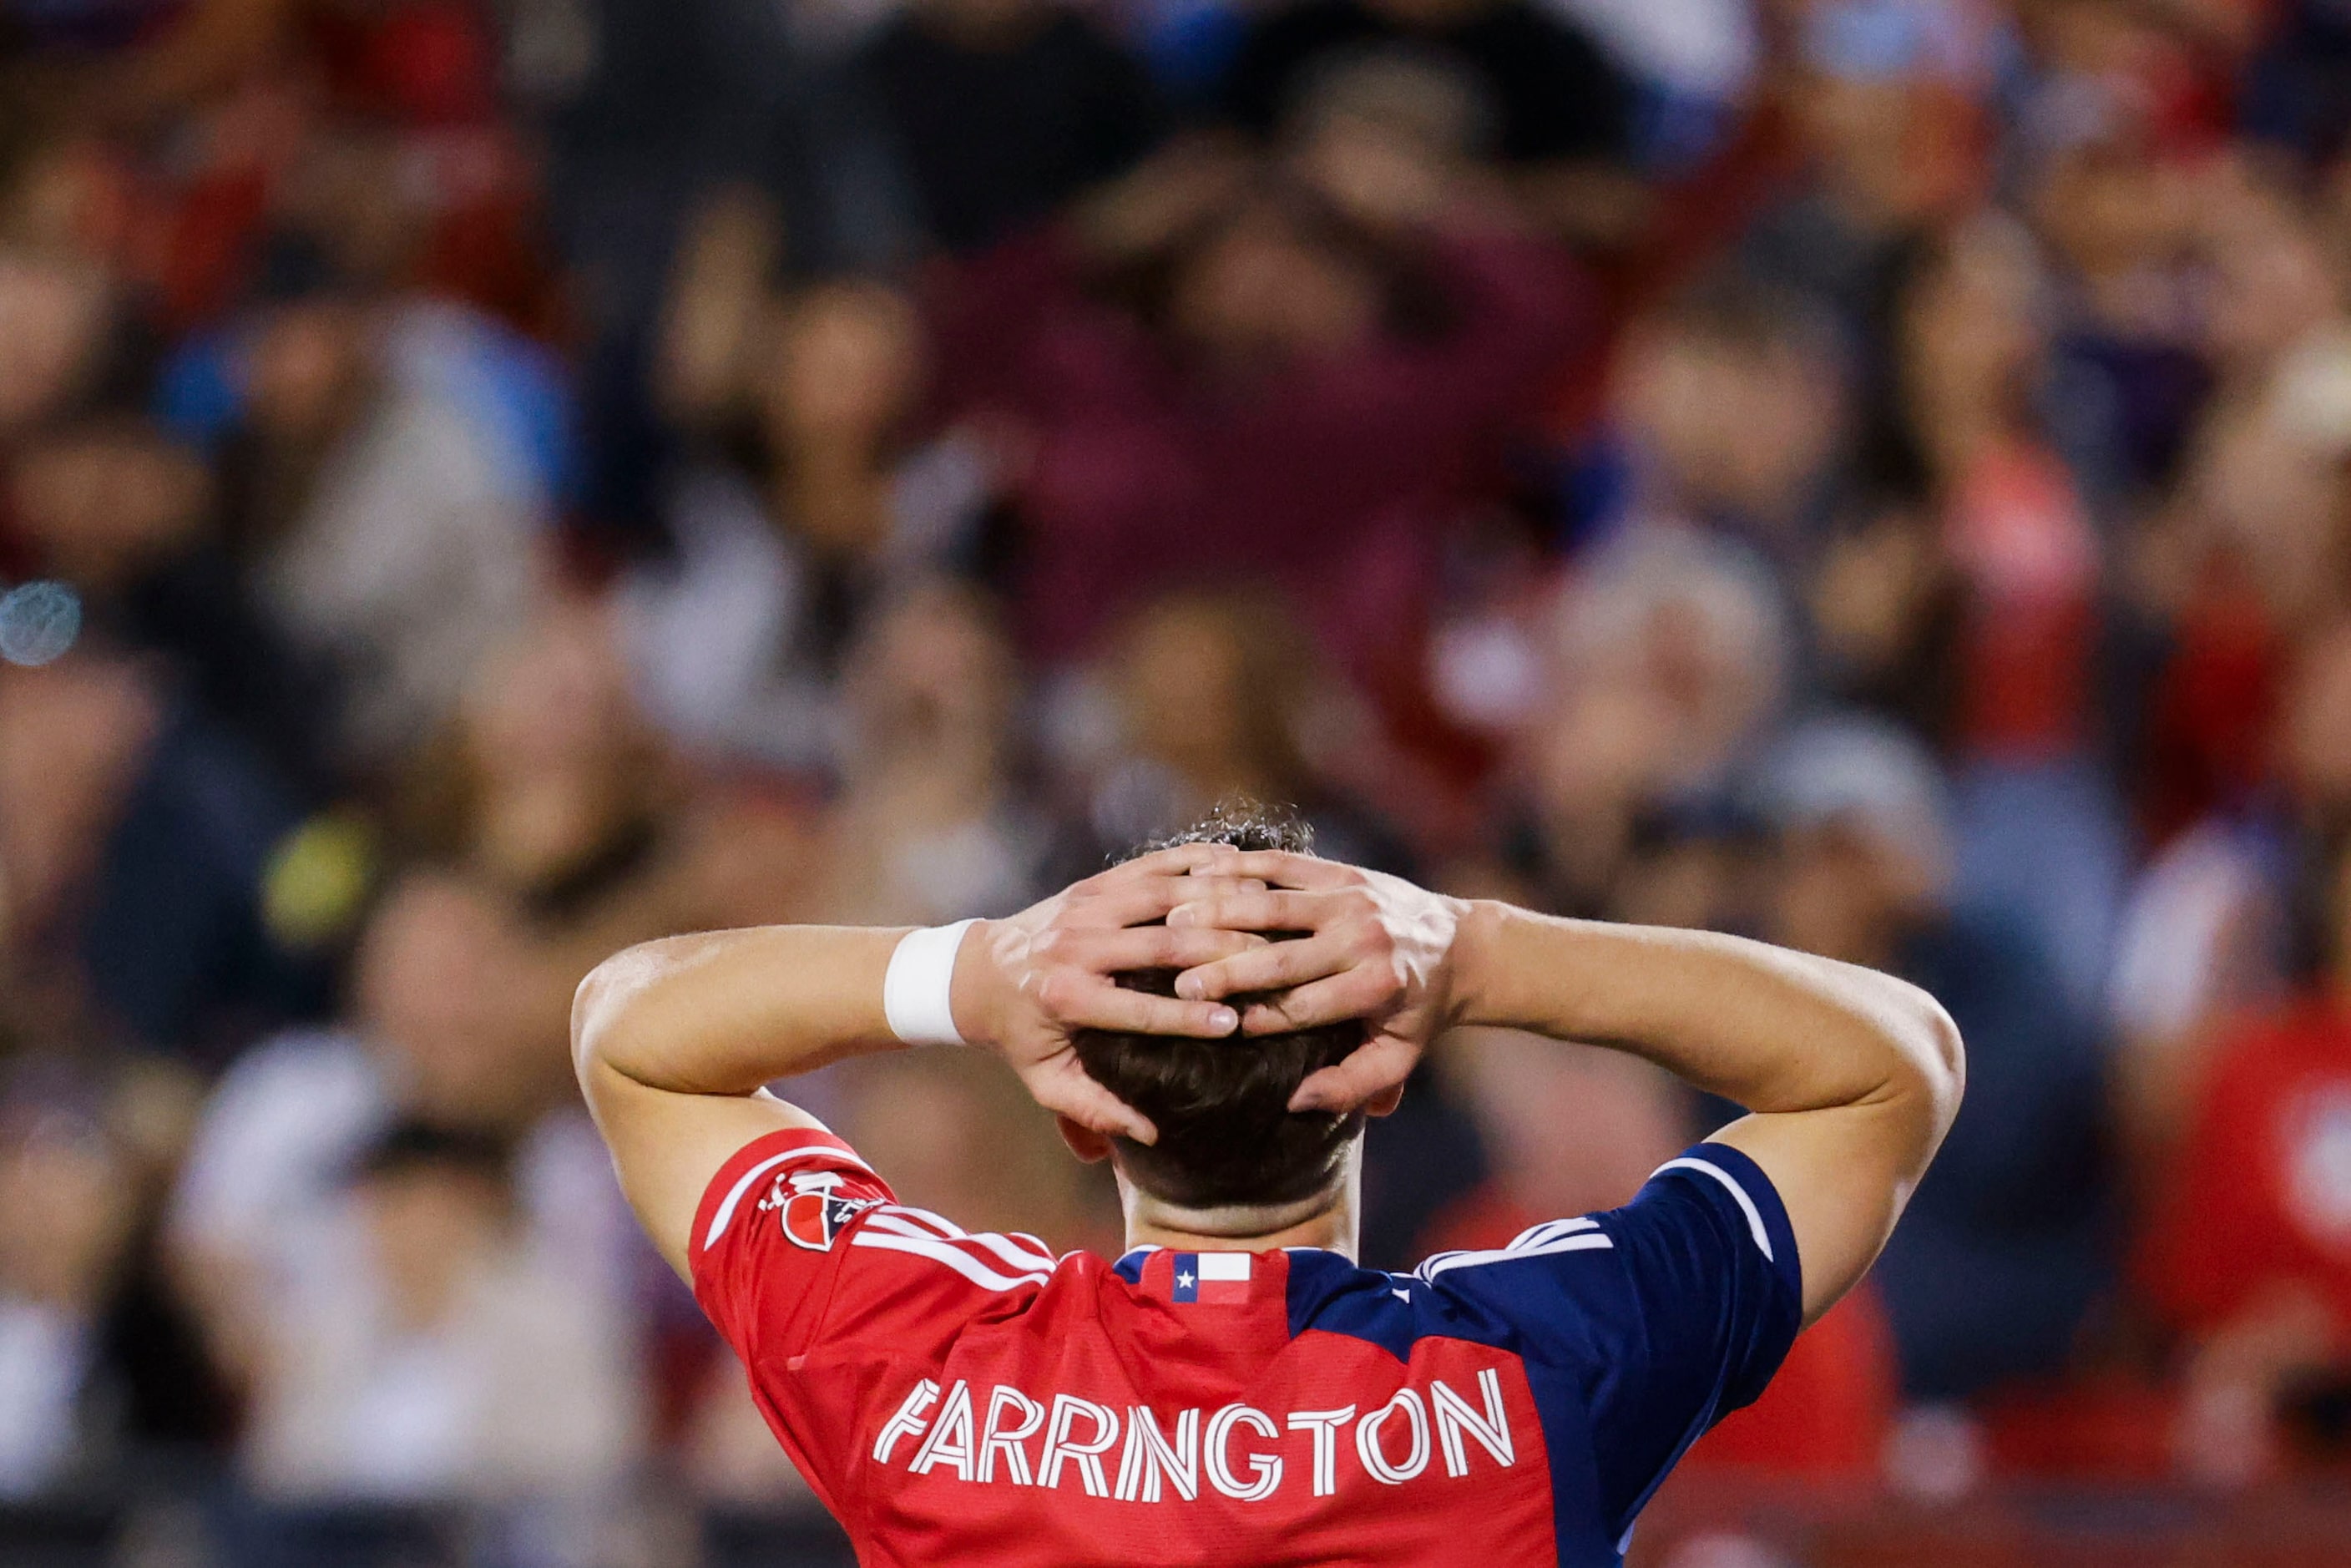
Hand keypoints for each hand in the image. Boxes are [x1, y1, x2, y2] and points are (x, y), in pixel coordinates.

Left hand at [953, 846, 1266, 1141]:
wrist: (977, 972)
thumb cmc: (1020, 1035)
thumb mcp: (1046, 1081)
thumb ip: (1095, 1109)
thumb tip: (1151, 1134)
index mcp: (1066, 997)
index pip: (1140, 1009)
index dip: (1190, 1017)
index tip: (1235, 1024)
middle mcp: (1076, 945)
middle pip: (1162, 945)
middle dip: (1220, 953)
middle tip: (1270, 960)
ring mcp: (1086, 906)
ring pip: (1163, 896)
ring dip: (1217, 900)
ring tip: (1266, 910)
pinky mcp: (1093, 883)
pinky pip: (1150, 866)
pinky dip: (1194, 863)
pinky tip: (1235, 864)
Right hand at [1164, 853, 1465, 1114]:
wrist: (1461, 946)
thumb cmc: (1418, 1012)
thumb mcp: (1397, 1057)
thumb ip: (1351, 1085)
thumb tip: (1296, 1101)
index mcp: (1376, 988)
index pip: (1302, 1008)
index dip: (1255, 1018)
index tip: (1211, 1026)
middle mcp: (1364, 939)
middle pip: (1282, 958)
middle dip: (1226, 971)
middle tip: (1178, 983)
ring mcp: (1352, 898)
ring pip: (1275, 906)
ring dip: (1221, 914)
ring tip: (1174, 924)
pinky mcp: (1343, 871)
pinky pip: (1284, 866)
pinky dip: (1241, 869)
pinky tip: (1201, 875)